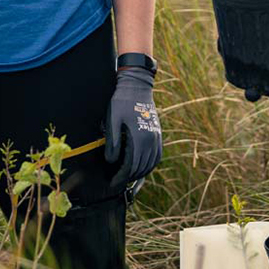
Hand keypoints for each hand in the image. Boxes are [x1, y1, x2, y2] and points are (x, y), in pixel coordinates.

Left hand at [104, 67, 161, 188]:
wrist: (137, 85)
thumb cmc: (121, 101)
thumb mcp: (112, 120)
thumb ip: (112, 142)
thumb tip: (111, 162)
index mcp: (139, 138)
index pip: (131, 166)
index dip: (121, 177)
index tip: (113, 182)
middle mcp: (151, 140)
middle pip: (141, 168)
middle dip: (129, 178)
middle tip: (118, 183)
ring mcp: (156, 137)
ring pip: (151, 164)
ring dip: (141, 174)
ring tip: (130, 180)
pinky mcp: (158, 134)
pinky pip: (157, 156)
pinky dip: (151, 165)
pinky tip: (144, 168)